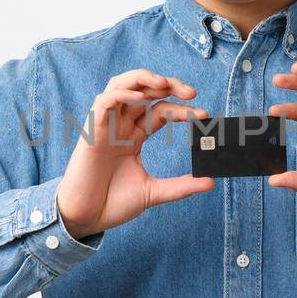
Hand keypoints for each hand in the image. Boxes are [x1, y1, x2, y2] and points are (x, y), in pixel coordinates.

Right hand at [57, 69, 214, 238]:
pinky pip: (104, 101)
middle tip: (191, 93)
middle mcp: (120, 126)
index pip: (160, 110)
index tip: (205, 116)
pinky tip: (141, 99)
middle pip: (144, 91)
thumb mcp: (153, 192)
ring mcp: (105, 126)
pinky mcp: (91, 131)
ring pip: (121, 85)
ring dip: (143, 79)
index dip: (182, 110)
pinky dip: (122, 95)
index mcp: (134, 136)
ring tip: (165, 83)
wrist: (86, 219)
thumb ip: (180, 186)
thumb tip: (210, 182)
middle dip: (168, 85)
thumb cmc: (112, 204)